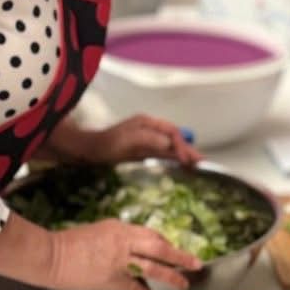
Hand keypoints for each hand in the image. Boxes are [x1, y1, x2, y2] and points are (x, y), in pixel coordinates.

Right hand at [48, 219, 202, 289]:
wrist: (50, 254)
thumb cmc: (68, 243)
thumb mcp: (98, 232)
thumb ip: (118, 240)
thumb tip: (131, 251)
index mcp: (120, 228)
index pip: (151, 235)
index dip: (166, 245)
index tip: (174, 251)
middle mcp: (124, 241)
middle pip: (160, 247)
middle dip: (180, 256)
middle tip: (196, 263)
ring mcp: (119, 260)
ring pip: (154, 267)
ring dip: (172, 275)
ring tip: (183, 283)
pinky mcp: (111, 278)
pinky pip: (134, 286)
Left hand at [51, 115, 201, 167]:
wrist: (87, 151)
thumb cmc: (106, 145)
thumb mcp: (128, 140)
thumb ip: (149, 139)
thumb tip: (169, 143)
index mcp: (147, 123)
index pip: (171, 132)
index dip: (181, 145)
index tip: (187, 159)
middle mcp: (149, 129)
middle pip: (174, 138)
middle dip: (188, 149)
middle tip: (202, 163)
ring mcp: (146, 140)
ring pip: (170, 146)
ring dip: (183, 155)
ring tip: (197, 166)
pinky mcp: (142, 150)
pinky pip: (163, 153)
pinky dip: (174, 159)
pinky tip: (180, 166)